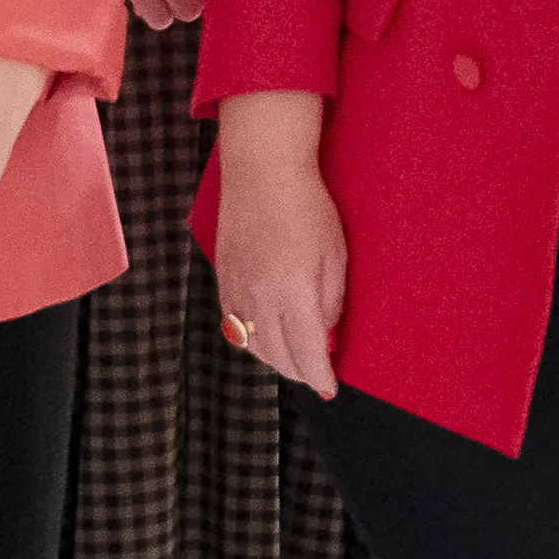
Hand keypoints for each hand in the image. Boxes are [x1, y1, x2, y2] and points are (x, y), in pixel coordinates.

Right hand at [212, 92, 344, 398]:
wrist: (263, 171)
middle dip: (298, 371)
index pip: (306, 352)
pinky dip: (251, 339)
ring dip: (275, 359)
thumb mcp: (335, 255)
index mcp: (293, 291)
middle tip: (316, 375)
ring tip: (294, 359)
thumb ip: (331, 300)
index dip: (319, 376)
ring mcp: (237, 289)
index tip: (329, 387)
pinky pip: (234, 324)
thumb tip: (325, 333)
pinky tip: (266, 337)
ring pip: (252, 345)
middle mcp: (259, 297)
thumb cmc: (307, 207)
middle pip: (277, 355)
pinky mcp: (223, 278)